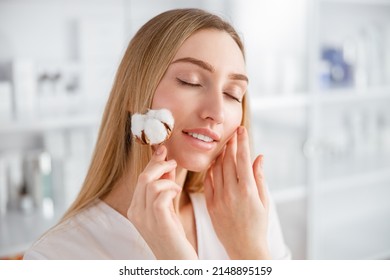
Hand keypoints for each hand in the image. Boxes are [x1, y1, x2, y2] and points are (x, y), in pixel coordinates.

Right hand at [127, 145, 197, 258]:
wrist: (177, 262)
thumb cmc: (173, 236)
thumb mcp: (167, 208)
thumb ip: (165, 187)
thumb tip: (167, 164)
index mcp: (135, 209)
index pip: (141, 179)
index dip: (152, 162)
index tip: (163, 150)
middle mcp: (136, 213)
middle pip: (143, 177)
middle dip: (159, 164)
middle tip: (173, 161)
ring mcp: (145, 218)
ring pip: (150, 183)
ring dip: (167, 178)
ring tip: (177, 183)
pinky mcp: (158, 222)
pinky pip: (160, 195)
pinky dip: (170, 188)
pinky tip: (177, 192)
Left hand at [204, 126, 269, 258]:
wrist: (243, 247)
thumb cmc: (258, 224)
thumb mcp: (264, 201)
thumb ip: (259, 177)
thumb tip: (259, 157)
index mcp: (248, 190)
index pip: (242, 158)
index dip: (242, 141)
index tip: (241, 129)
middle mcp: (232, 192)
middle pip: (228, 160)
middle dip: (231, 144)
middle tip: (233, 133)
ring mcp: (219, 198)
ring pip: (216, 169)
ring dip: (221, 155)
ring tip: (225, 146)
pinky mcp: (210, 204)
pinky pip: (208, 182)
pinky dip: (211, 170)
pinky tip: (215, 163)